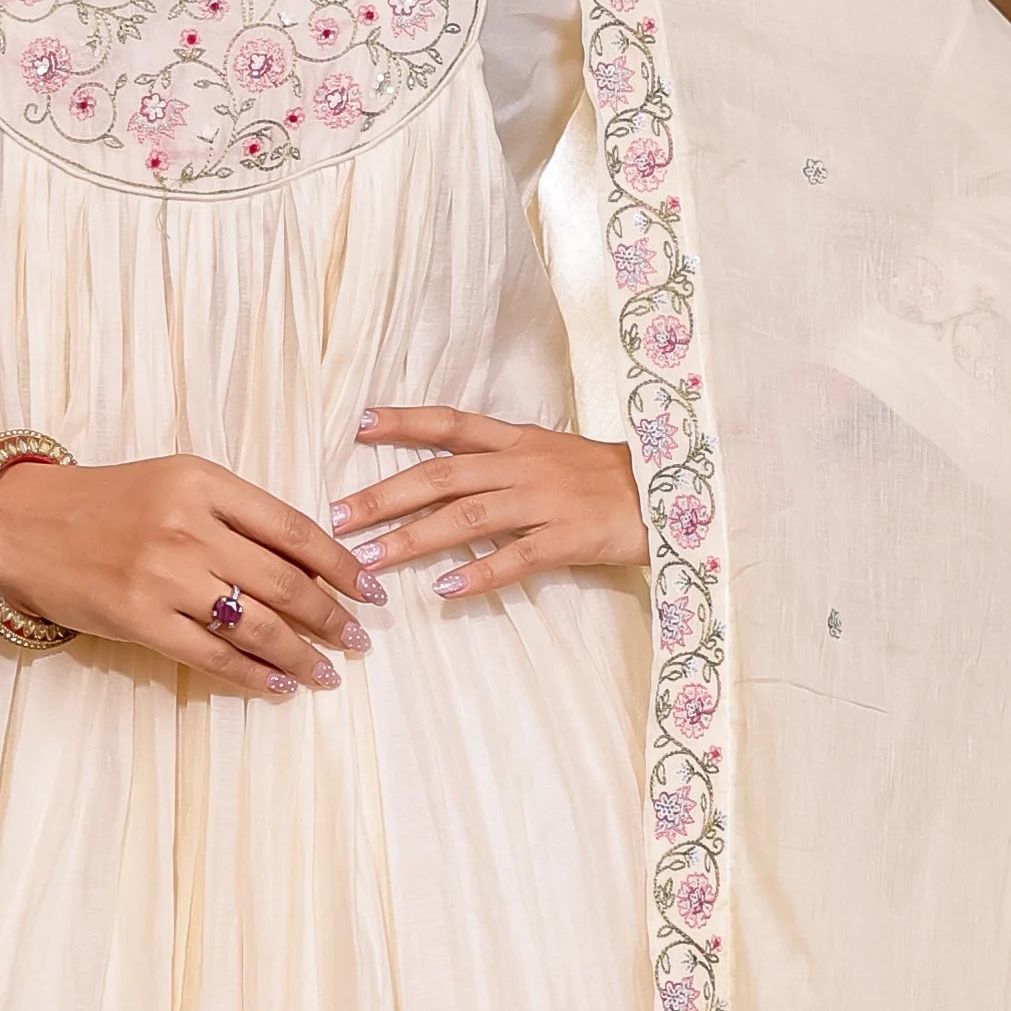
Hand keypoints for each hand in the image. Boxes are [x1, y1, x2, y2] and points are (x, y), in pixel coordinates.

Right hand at [0, 451, 380, 695]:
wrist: (18, 525)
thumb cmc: (104, 503)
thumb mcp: (174, 483)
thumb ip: (235, 514)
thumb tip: (308, 562)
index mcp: (202, 482)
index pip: (293, 528)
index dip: (341, 564)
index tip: (370, 589)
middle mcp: (187, 526)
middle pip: (284, 581)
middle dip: (330, 616)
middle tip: (358, 638)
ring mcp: (162, 576)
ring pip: (255, 624)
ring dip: (302, 653)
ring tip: (330, 672)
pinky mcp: (139, 619)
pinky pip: (212, 656)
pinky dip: (254, 675)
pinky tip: (281, 684)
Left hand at [329, 407, 648, 598]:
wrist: (673, 495)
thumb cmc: (610, 481)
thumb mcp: (554, 455)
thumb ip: (504, 463)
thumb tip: (451, 476)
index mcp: (519, 441)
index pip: (450, 424)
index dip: (405, 421)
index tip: (358, 424)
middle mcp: (524, 465)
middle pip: (441, 475)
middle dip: (384, 495)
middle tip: (337, 516)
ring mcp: (546, 501)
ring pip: (466, 517)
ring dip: (412, 539)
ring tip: (370, 560)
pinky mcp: (568, 538)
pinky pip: (516, 558)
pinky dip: (479, 573)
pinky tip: (444, 590)